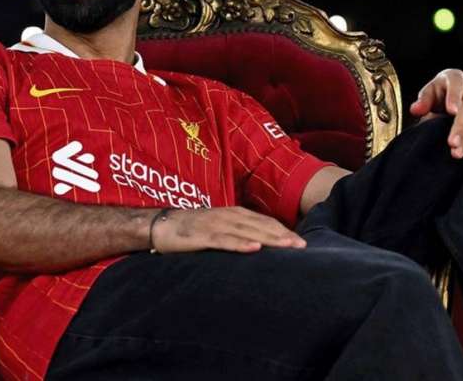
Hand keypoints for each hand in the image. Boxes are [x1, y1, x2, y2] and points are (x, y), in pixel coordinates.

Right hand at [151, 206, 306, 253]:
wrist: (160, 224)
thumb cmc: (192, 228)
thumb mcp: (218, 226)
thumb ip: (237, 231)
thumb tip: (260, 242)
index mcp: (233, 213)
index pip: (264, 221)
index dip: (282, 230)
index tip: (300, 242)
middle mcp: (227, 216)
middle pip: (260, 225)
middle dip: (282, 235)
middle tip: (302, 246)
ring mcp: (214, 225)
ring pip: (246, 232)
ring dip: (268, 239)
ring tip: (287, 247)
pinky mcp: (201, 237)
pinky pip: (223, 241)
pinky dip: (239, 244)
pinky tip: (254, 248)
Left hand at [409, 68, 462, 158]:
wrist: (452, 96)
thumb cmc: (437, 94)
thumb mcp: (428, 94)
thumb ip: (423, 101)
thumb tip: (415, 109)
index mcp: (455, 77)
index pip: (456, 86)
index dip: (454, 98)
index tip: (451, 112)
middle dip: (461, 126)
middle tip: (451, 143)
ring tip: (457, 153)